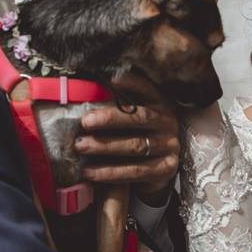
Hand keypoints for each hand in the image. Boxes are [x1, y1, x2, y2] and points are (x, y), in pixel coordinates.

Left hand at [75, 74, 179, 205]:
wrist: (159, 169)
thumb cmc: (138, 136)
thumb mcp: (134, 118)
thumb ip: (119, 106)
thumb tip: (87, 91)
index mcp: (160, 104)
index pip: (147, 90)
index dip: (131, 83)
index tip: (111, 79)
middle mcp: (168, 123)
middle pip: (139, 118)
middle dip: (110, 119)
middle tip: (85, 121)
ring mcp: (170, 146)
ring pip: (135, 146)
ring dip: (105, 146)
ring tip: (81, 146)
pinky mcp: (166, 169)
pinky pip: (135, 171)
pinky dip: (110, 172)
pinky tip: (90, 172)